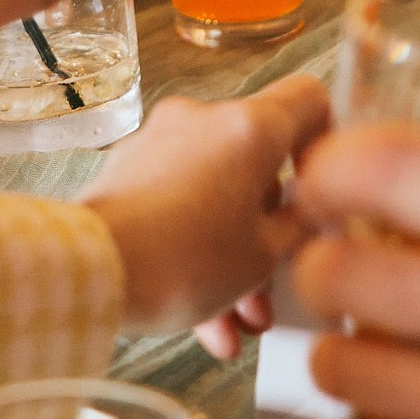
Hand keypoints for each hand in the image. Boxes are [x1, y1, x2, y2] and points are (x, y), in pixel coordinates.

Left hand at [82, 75, 331, 345]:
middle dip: (268, 227)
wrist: (93, 273)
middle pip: (258, 162)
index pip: (309, 98)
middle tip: (275, 281)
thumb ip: (299, 226)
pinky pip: (176, 205)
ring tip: (236, 320)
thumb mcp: (266, 255)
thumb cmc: (183, 261)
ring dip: (231, 253)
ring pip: (216, 192)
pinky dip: (192, 249)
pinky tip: (201, 318)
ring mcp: (160, 142)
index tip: (322, 186)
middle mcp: (204, 120)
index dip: (326, 139)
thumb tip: (307, 213)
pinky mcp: (127, 169)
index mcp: (250, 127)